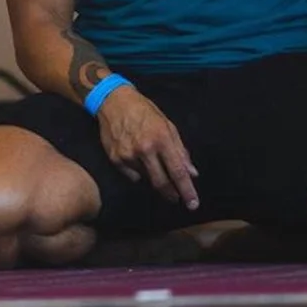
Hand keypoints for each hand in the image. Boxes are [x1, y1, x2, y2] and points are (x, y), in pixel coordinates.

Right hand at [95, 89, 199, 210]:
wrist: (114, 101)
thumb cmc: (144, 111)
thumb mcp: (167, 125)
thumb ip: (180, 150)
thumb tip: (192, 172)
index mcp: (161, 139)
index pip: (178, 171)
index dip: (187, 190)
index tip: (193, 204)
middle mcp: (145, 149)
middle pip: (161, 182)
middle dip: (171, 194)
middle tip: (176, 198)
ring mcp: (128, 155)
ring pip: (146, 178)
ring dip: (153, 176)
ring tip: (150, 160)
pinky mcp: (115, 159)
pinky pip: (132, 175)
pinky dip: (138, 171)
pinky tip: (136, 157)